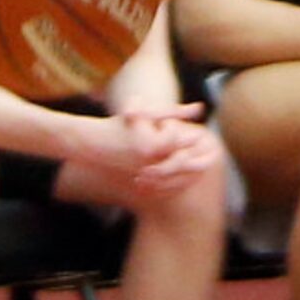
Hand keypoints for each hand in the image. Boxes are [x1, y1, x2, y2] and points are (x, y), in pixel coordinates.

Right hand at [83, 103, 215, 192]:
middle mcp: (147, 164)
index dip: (190, 137)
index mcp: (150, 145)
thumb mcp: (147, 115)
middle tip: (209, 153)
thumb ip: (175, 112)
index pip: (181, 143)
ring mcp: (142, 177)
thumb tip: (201, 107)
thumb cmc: (120, 124)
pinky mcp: (138, 186)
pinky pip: (163, 191)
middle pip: (183, 163)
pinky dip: (177, 185)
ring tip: (199, 165)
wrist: (91, 145)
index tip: (196, 134)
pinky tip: (185, 178)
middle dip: (197, 158)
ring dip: (191, 174)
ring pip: (175, 180)